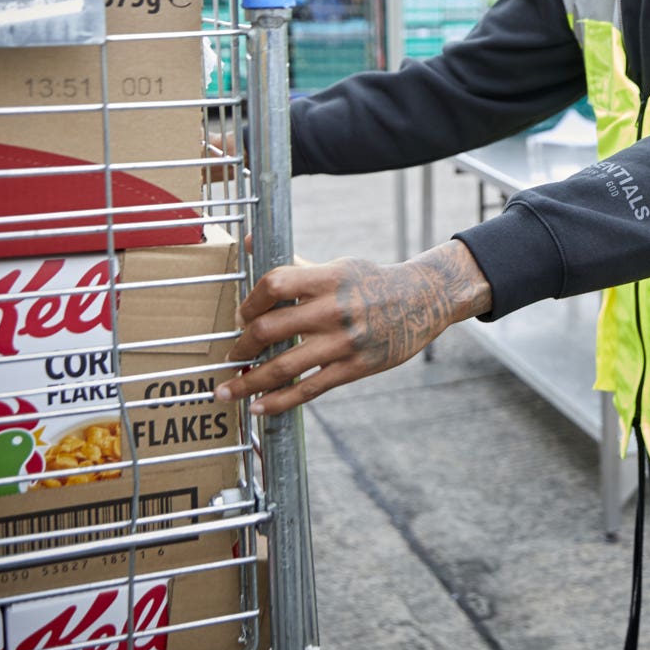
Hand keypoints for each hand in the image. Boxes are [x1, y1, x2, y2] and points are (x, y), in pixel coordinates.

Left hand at [214, 239, 491, 416]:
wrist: (422, 301)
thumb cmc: (371, 282)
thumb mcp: (337, 266)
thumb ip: (294, 264)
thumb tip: (250, 242)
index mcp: (328, 277)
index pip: (274, 284)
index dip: (249, 302)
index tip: (240, 316)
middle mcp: (333, 309)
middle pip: (269, 328)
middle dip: (241, 346)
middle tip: (230, 356)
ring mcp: (343, 342)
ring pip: (283, 367)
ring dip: (248, 382)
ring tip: (226, 391)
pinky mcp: (354, 367)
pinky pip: (308, 389)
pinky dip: (279, 401)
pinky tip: (258, 407)